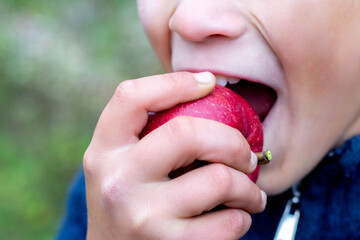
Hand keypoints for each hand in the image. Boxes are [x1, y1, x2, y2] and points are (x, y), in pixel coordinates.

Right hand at [84, 72, 266, 239]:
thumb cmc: (128, 205)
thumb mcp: (121, 167)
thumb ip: (148, 136)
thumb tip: (204, 93)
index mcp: (104, 151)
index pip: (132, 97)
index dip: (175, 81)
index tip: (208, 82)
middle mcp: (118, 180)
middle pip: (188, 133)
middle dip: (233, 141)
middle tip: (246, 154)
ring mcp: (142, 216)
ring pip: (220, 179)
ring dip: (248, 186)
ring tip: (249, 193)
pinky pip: (230, 222)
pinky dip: (242, 218)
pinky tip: (234, 218)